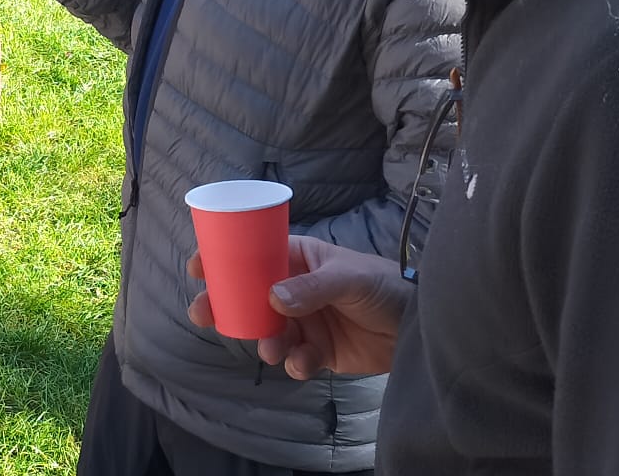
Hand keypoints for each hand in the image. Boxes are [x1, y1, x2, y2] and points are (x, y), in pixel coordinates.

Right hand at [185, 237, 409, 379]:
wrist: (419, 328)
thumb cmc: (384, 286)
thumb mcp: (349, 277)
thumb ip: (312, 288)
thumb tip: (273, 300)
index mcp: (299, 260)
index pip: (254, 255)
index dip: (224, 259)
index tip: (198, 268)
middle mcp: (295, 290)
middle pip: (250, 297)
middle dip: (226, 307)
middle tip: (206, 315)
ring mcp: (305, 322)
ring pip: (268, 332)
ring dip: (265, 341)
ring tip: (273, 349)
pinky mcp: (318, 352)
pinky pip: (294, 359)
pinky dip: (294, 364)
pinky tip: (304, 364)